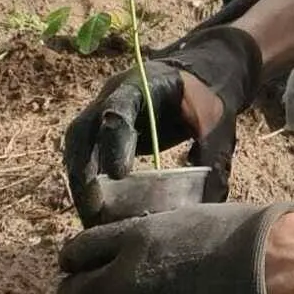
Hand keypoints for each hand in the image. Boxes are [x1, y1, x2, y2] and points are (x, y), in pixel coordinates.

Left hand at [58, 200, 293, 293]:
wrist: (267, 267)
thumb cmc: (242, 234)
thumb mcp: (189, 218)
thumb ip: (159, 233)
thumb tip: (150, 241)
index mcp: (134, 236)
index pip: (79, 249)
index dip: (73, 260)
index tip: (77, 266)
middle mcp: (122, 273)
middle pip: (73, 290)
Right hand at [62, 25, 261, 223]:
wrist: (201, 75)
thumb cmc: (207, 96)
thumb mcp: (215, 118)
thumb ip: (211, 151)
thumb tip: (211, 201)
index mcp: (143, 83)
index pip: (118, 109)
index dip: (115, 142)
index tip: (119, 175)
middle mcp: (113, 95)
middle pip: (82, 131)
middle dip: (83, 172)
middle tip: (92, 210)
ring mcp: (102, 111)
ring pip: (78, 146)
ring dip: (80, 182)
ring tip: (91, 218)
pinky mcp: (102, 130)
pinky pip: (84, 155)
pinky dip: (87, 181)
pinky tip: (96, 210)